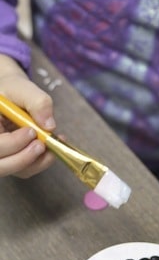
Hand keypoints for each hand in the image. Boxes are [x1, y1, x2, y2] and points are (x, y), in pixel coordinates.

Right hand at [0, 63, 56, 177]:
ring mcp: (2, 155)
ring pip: (15, 171)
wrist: (15, 96)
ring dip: (37, 161)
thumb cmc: (14, 91)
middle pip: (1, 166)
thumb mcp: (22, 89)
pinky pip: (27, 170)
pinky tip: (52, 148)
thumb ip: (37, 102)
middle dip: (23, 158)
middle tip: (42, 145)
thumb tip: (50, 125)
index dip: (12, 143)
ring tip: (51, 144)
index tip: (32, 131)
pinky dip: (42, 162)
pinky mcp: (14, 161)